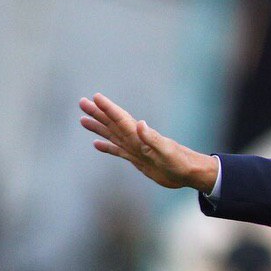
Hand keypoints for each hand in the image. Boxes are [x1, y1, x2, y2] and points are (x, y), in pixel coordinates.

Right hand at [79, 93, 217, 192]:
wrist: (188, 173)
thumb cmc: (180, 162)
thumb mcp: (167, 151)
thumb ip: (152, 138)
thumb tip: (140, 124)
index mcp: (141, 136)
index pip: (121, 119)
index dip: (109, 108)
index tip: (96, 97)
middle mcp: (136, 139)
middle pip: (112, 123)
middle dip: (98, 113)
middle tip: (82, 102)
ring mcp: (135, 149)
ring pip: (112, 135)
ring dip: (98, 127)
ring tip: (82, 120)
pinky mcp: (137, 159)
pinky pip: (118, 151)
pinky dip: (107, 147)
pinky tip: (96, 144)